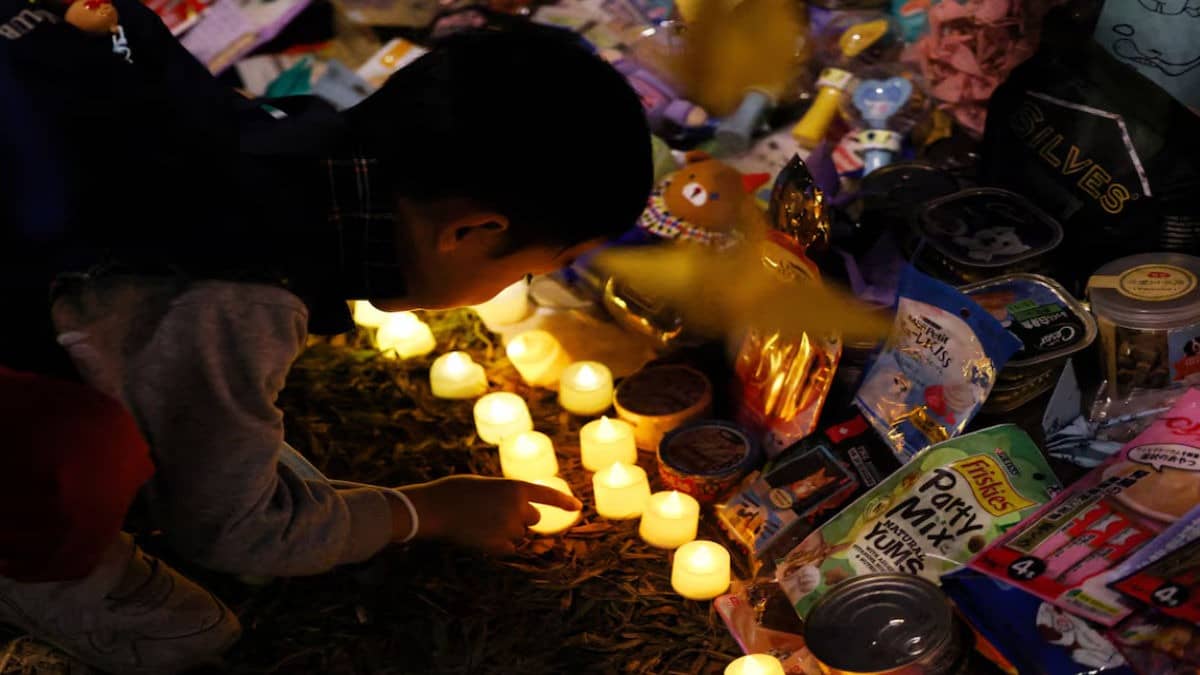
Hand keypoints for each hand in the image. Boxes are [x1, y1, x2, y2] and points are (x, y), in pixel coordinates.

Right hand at [389, 475, 581, 554]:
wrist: (436, 508)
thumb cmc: (456, 492)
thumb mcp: (488, 485)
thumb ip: (507, 496)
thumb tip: (518, 514)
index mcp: (516, 487)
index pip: (548, 495)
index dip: (564, 502)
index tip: (579, 507)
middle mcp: (519, 508)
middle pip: (533, 519)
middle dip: (520, 518)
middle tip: (494, 514)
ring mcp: (511, 528)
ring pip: (520, 535)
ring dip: (508, 532)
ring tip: (482, 524)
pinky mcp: (500, 546)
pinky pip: (510, 549)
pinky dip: (500, 546)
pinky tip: (481, 537)